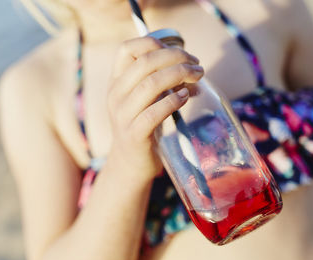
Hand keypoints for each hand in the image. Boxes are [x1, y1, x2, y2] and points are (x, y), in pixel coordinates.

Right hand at [106, 36, 203, 181]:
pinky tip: (186, 97)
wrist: (131, 164)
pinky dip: (173, 101)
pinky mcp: (134, 135)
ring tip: (197, 77)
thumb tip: (194, 69)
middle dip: (176, 57)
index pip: (126, 49)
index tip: (180, 51)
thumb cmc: (144, 126)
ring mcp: (122, 116)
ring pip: (150, 84)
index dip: (154, 42)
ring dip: (179, 75)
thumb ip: (162, 82)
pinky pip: (154, 113)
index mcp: (117, 82)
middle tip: (197, 64)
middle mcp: (115, 95)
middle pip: (145, 62)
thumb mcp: (146, 100)